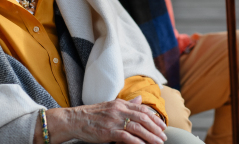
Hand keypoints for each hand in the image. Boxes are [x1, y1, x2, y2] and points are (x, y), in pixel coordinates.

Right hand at [43, 96, 166, 143]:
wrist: (75, 119)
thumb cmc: (93, 114)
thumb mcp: (111, 105)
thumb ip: (127, 104)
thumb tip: (140, 99)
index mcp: (120, 104)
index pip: (142, 109)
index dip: (154, 117)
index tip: (162, 125)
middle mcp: (119, 110)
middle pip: (143, 118)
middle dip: (156, 128)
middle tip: (164, 136)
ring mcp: (114, 121)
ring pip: (137, 127)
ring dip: (150, 136)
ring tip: (158, 142)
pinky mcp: (108, 132)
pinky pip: (126, 137)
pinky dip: (137, 142)